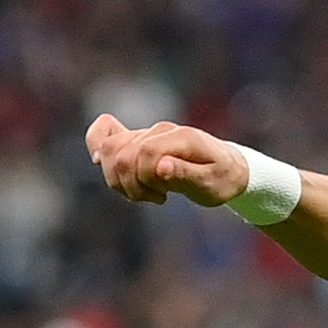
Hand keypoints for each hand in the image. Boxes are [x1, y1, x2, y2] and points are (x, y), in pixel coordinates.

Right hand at [86, 113, 248, 209]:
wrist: (229, 168)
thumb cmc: (222, 179)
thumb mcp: (211, 184)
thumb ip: (185, 175)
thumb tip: (159, 168)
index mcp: (180, 137)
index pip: (144, 153)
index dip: (145, 179)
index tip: (164, 197)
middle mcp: (159, 130)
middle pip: (119, 151)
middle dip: (129, 184)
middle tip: (156, 197)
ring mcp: (146, 133)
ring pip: (108, 149)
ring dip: (118, 179)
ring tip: (145, 192)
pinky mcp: (137, 140)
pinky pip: (105, 133)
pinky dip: (97, 148)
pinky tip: (98, 162)